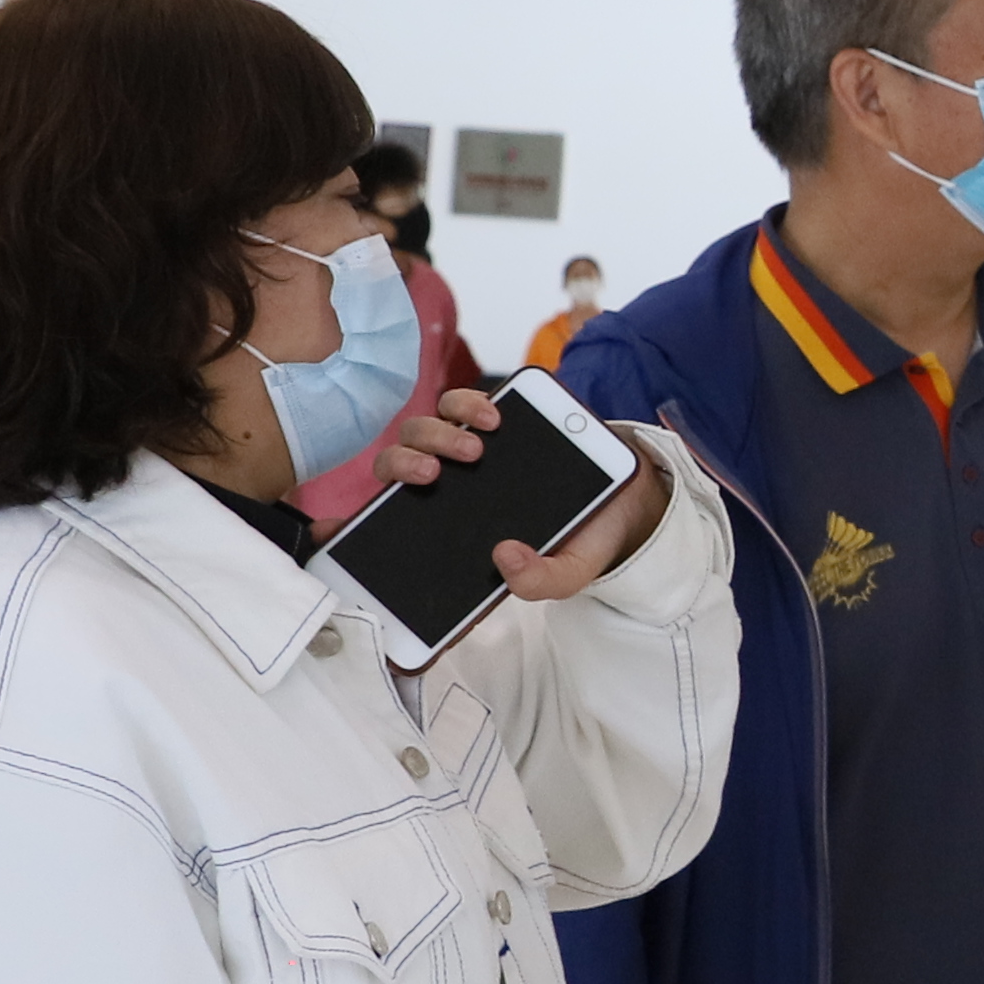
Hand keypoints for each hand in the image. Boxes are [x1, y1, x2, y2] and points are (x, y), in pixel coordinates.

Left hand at [374, 390, 675, 597]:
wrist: (630, 498)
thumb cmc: (585, 539)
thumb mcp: (567, 574)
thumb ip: (538, 582)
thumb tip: (503, 555)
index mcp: (451, 530)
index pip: (389, 523)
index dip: (358, 524)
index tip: (353, 528)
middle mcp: (449, 488)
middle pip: (397, 466)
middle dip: (404, 464)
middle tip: (433, 475)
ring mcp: (466, 451)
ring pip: (421, 430)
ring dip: (435, 433)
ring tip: (474, 447)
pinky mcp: (492, 419)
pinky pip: (459, 402)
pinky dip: (466, 404)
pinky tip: (492, 419)